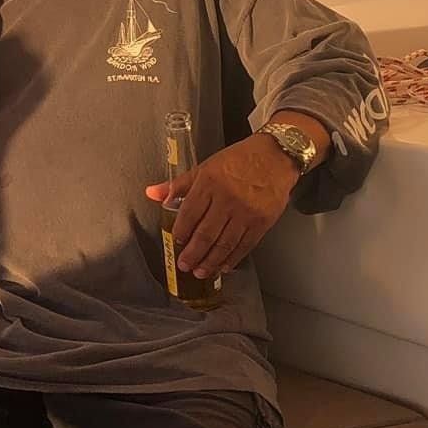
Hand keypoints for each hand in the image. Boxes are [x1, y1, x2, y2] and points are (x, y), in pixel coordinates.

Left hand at [145, 134, 297, 281]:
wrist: (275, 156)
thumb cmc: (239, 159)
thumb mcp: (205, 166)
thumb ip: (178, 184)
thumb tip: (152, 193)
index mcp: (209, 183)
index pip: (189, 212)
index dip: (181, 230)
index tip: (177, 241)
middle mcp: (227, 199)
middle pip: (206, 233)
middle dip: (193, 254)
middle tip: (185, 265)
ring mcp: (246, 212)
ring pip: (224, 243)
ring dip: (211, 261)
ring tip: (201, 271)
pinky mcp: (262, 222)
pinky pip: (245, 245)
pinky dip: (233, 258)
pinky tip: (224, 265)